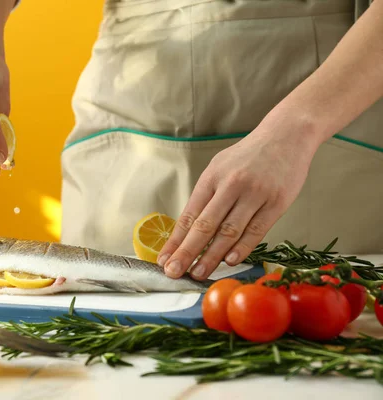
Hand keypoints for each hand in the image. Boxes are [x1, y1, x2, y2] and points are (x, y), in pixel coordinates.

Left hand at [157, 121, 318, 280]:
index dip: (175, 240)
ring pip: (229, 231)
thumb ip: (207, 197)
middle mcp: (230, 185)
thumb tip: (188, 230)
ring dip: (212, 256)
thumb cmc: (249, 156)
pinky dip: (242, 248)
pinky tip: (229, 260)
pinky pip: (256, 229)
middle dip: (187, 252)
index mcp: (212, 177)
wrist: (287, 135)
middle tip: (174, 271)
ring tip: (199, 272)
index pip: (189, 215)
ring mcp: (254, 193)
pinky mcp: (277, 202)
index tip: (164, 259)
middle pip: (204, 225)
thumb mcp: (220, 168)